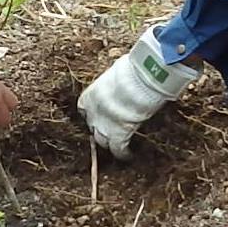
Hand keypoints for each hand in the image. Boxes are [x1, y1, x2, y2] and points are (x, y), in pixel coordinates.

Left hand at [77, 27, 200, 156]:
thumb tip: (122, 83)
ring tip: (117, 146)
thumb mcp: (116, 75)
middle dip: (100, 128)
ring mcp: (104, 124)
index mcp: (91, 95)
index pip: (84, 109)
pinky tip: (128, 156)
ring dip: (109, 142)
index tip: (98, 115)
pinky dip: (123, 153)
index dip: (92, 114)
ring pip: (102, 141)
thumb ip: (114, 84)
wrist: (143, 78)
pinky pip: (118, 149)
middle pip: (93, 126)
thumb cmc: (134, 70)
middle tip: (110, 130)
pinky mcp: (118, 134)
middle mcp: (94, 111)